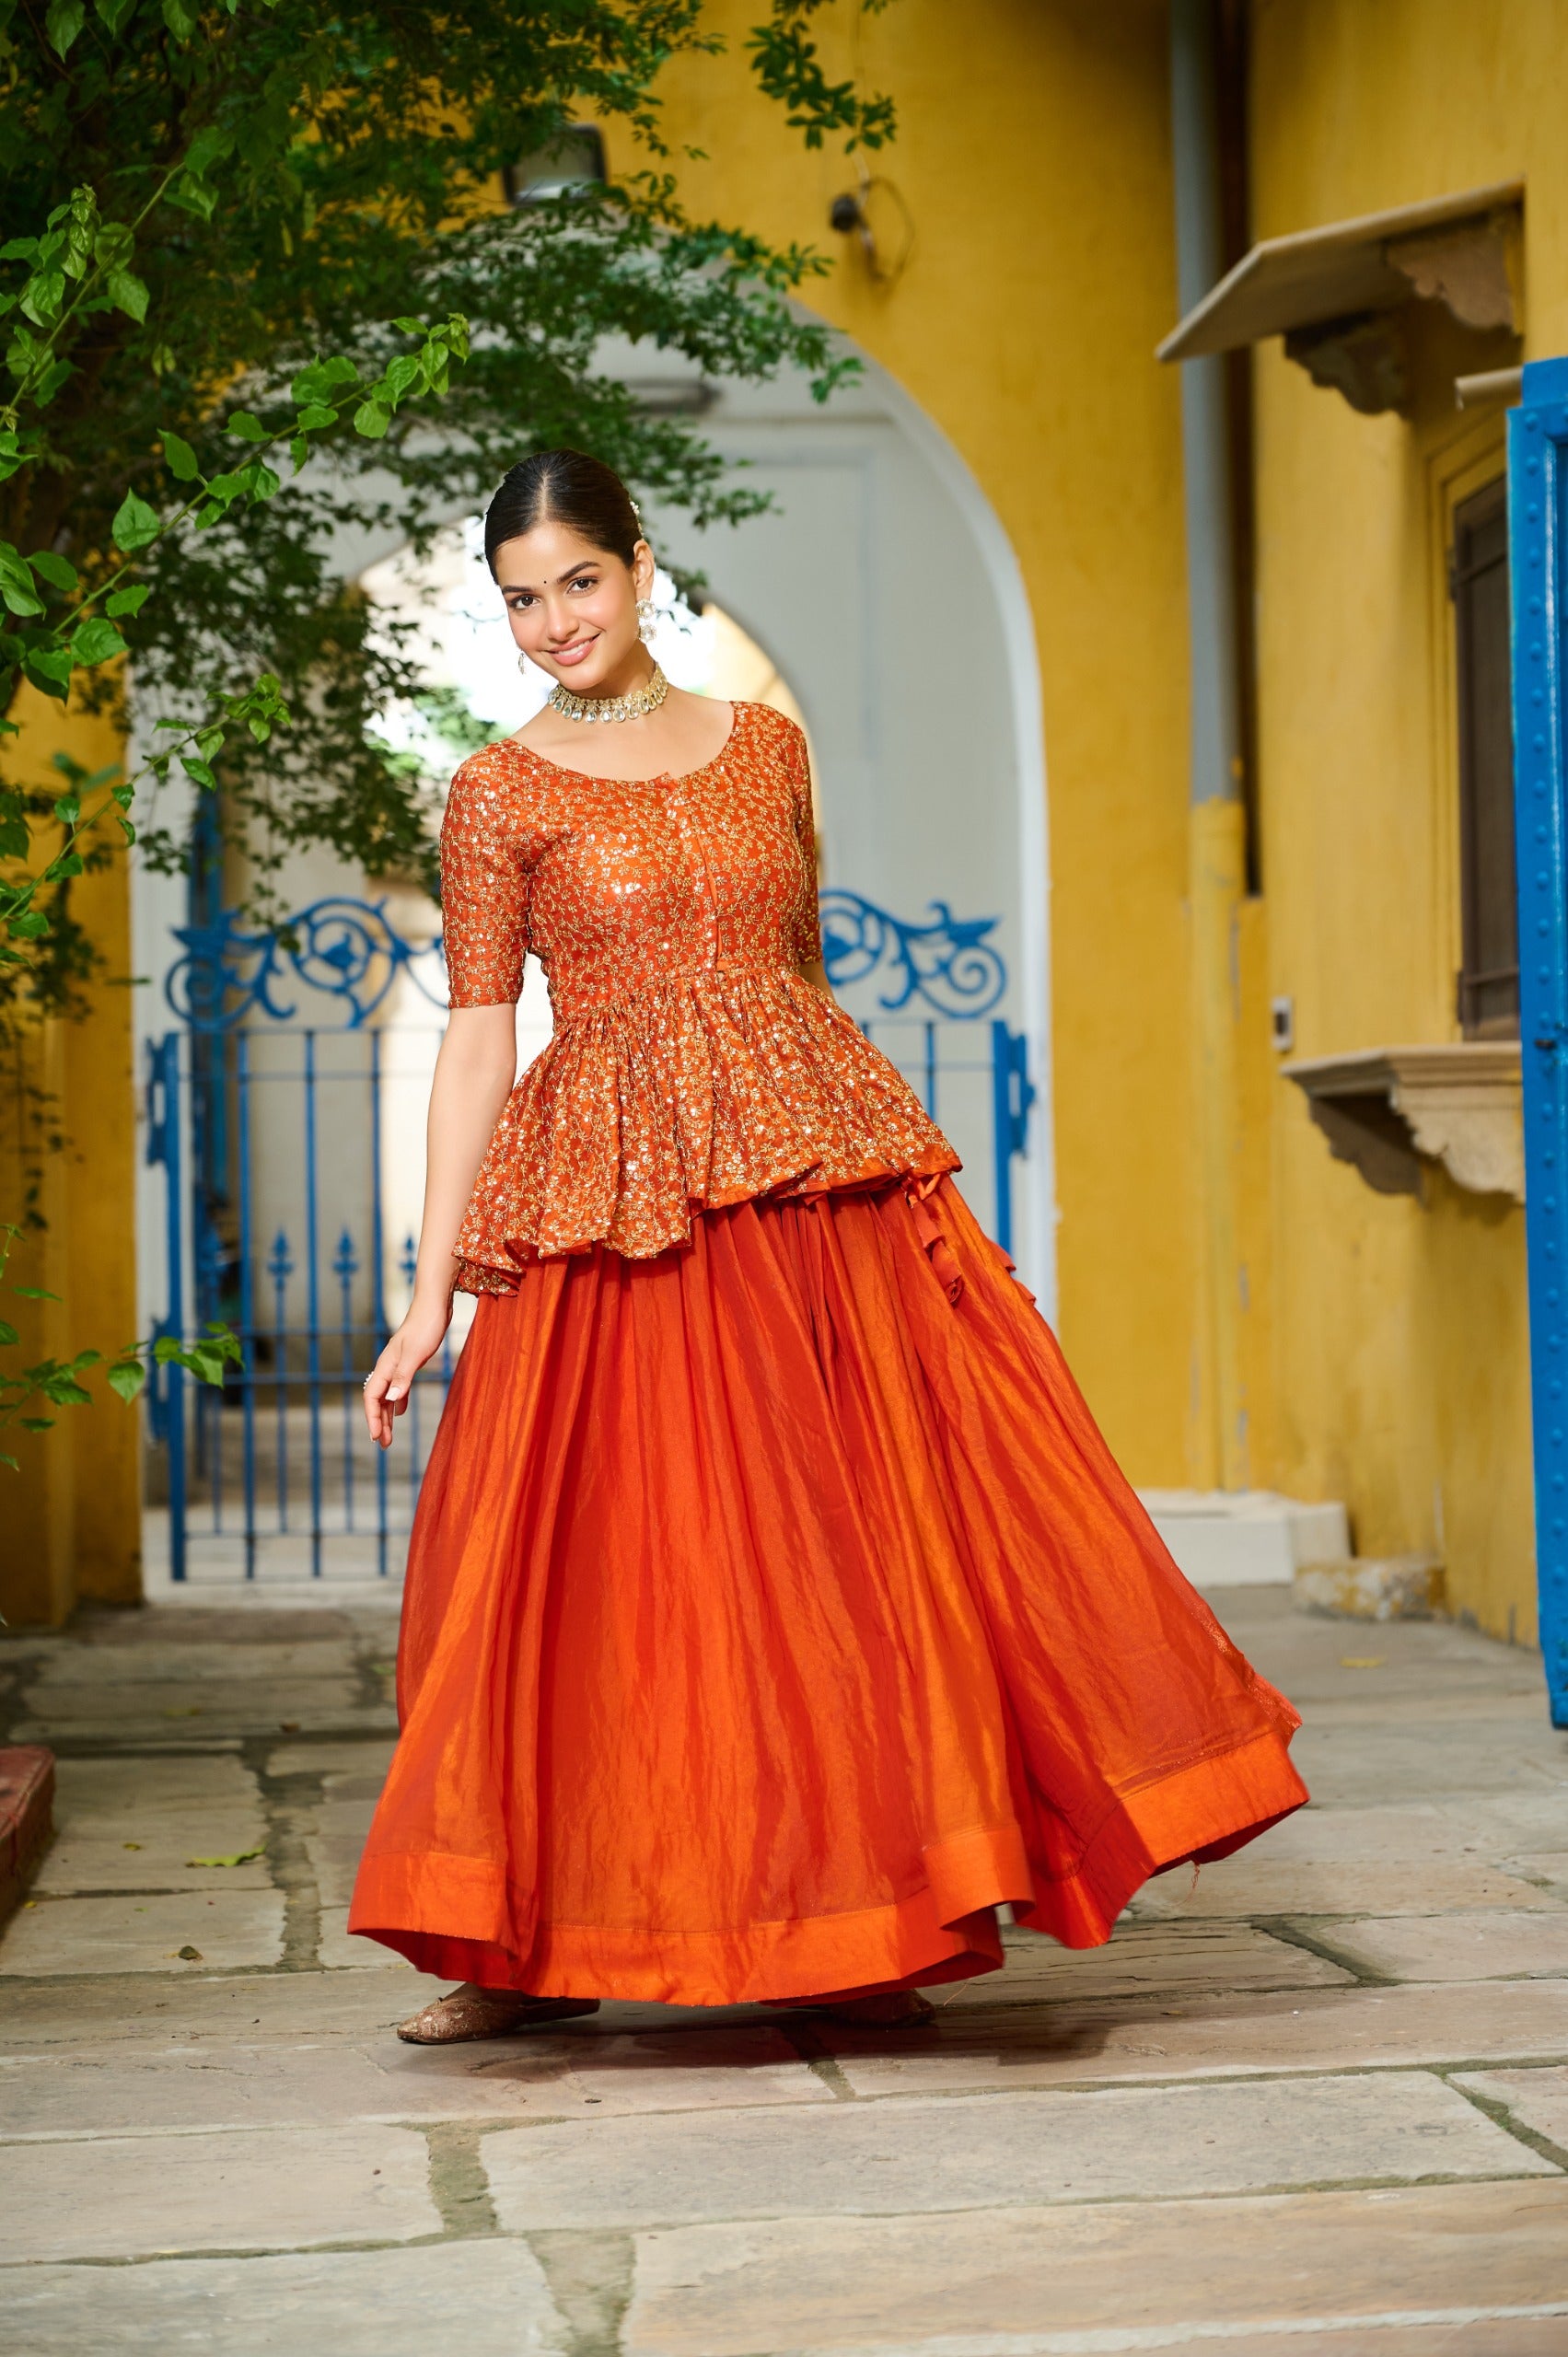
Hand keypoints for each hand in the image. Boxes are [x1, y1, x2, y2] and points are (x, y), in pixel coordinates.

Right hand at [363, 1292, 453, 1448]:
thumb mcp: (416, 1353)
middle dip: (379, 1423)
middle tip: (383, 1445)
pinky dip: (398, 1402)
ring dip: (387, 1416)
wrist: (434, 1306)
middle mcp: (388, 1367)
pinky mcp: (409, 1362)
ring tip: (390, 1436)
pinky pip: (398, 1387)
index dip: (372, 1418)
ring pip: (387, 1396)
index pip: (372, 1397)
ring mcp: (397, 1365)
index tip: (376, 1438)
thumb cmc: (426, 1326)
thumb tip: (391, 1400)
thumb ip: (403, 1377)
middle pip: (377, 1400)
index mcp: (386, 1366)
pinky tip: (401, 1411)